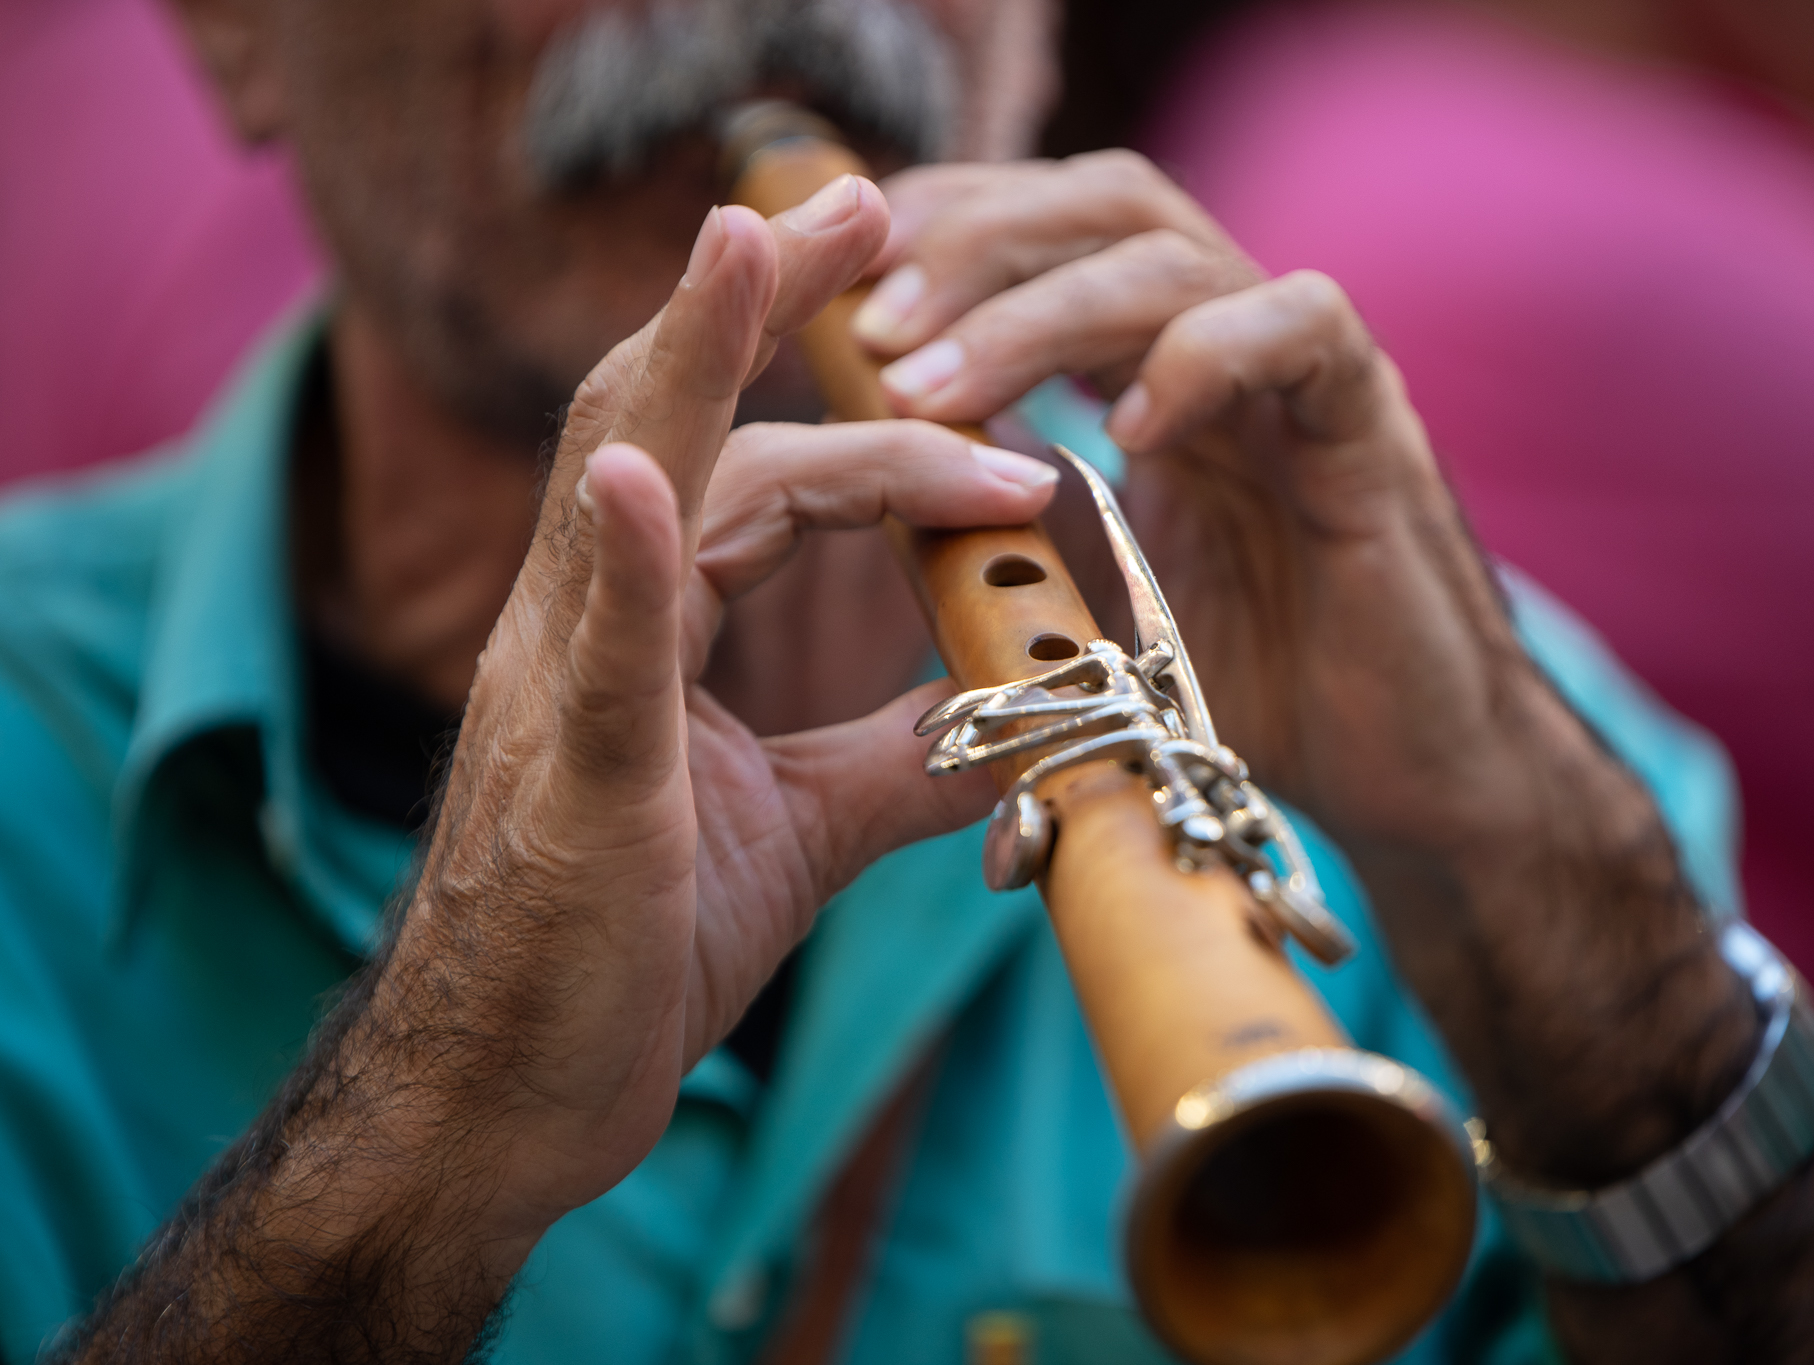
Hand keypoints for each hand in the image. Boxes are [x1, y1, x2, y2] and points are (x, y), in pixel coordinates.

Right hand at [390, 180, 1058, 1242]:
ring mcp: (563, 691)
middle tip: (860, 198)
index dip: (880, 428)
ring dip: (694, 359)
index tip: (1000, 425)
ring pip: (629, 488)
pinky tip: (639, 478)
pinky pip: (595, 657)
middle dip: (765, 303)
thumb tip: (1014, 714)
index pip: (765, 475)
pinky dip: (622, 559)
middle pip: (677, 419)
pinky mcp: (570, 786)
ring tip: (752, 239)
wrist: (517, 1098)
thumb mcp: (801, 830)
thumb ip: (898, 757)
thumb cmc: (631, 948)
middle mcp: (588, 623)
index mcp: (650, 627)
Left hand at [854, 154, 1813, 1364]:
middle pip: (1100, 201)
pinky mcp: (1376, 435)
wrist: (1415, 787)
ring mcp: (1306, 383)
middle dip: (968, 242)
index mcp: (1162, 373)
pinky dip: (1205, 356)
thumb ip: (1005, 555)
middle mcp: (1233, 351)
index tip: (833, 290)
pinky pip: (1302, 329)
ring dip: (1035, 307)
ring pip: (1172, 252)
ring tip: (931, 386)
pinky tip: (1126, 435)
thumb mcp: (1092, 616)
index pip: (1048, 228)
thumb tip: (873, 559)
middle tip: (866, 330)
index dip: (941, 229)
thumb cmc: (1254, 704)